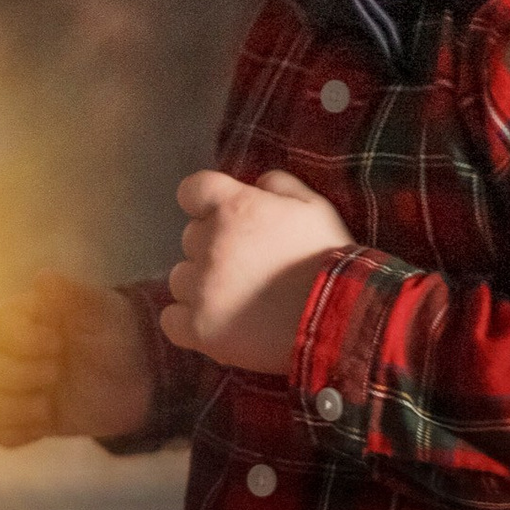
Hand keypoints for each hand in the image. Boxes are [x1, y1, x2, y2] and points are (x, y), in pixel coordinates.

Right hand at [0, 273, 154, 448]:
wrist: (140, 378)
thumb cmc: (116, 335)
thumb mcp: (100, 312)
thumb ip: (71, 295)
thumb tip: (42, 278)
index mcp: (25, 319)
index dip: (23, 339)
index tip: (58, 342)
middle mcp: (12, 351)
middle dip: (20, 373)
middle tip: (58, 371)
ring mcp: (16, 387)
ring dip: (14, 405)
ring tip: (48, 403)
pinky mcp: (25, 419)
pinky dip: (18, 431)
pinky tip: (45, 421)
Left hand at [165, 170, 353, 375]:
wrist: (338, 317)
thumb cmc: (329, 259)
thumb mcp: (314, 207)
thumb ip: (280, 185)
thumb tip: (257, 182)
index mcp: (233, 207)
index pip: (192, 191)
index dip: (205, 203)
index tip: (221, 218)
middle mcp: (209, 243)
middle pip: (190, 238)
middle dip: (213, 248)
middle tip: (247, 267)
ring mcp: (201, 288)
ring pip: (181, 279)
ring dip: (201, 285)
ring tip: (238, 299)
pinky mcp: (199, 328)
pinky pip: (171, 319)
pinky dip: (187, 321)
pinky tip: (214, 323)